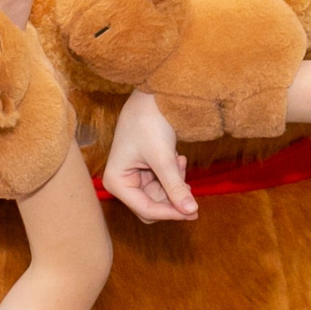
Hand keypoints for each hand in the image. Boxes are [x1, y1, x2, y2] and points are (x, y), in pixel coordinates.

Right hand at [104, 90, 195, 221]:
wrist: (152, 96)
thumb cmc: (149, 123)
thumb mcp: (164, 158)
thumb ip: (176, 187)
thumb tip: (191, 211)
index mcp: (116, 182)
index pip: (146, 209)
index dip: (170, 212)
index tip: (194, 211)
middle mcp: (122, 182)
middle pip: (152, 206)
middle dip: (172, 198)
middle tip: (193, 189)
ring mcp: (133, 176)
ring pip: (161, 196)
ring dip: (175, 183)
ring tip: (180, 160)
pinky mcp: (145, 170)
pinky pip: (163, 184)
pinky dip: (174, 175)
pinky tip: (178, 157)